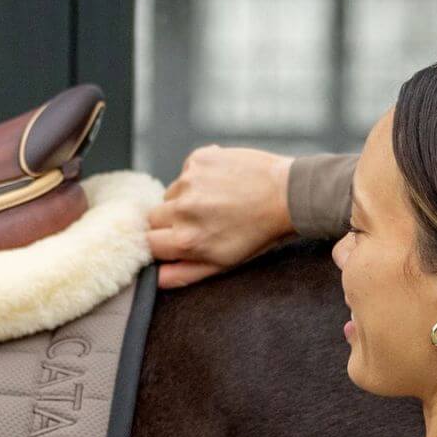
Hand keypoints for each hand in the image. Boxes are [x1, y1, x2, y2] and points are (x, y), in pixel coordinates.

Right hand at [146, 145, 296, 288]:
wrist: (288, 195)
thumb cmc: (258, 233)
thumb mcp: (223, 264)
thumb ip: (184, 273)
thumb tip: (155, 278)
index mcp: (186, 240)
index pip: (148, 243)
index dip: (161, 243)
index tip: (175, 241)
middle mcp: (183, 209)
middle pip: (153, 217)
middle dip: (169, 221)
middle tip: (199, 222)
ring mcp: (190, 180)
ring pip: (169, 193)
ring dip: (184, 199)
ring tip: (215, 203)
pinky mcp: (199, 159)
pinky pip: (185, 171)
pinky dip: (198, 178)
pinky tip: (221, 184)